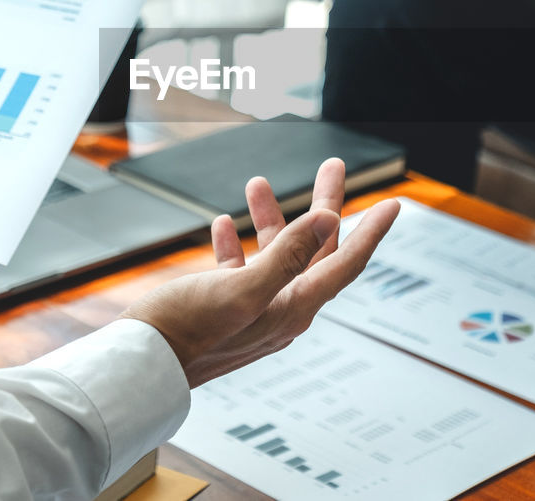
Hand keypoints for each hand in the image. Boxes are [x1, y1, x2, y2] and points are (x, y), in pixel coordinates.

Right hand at [122, 158, 399, 386]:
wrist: (139, 368)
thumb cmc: (186, 332)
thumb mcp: (243, 290)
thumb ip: (287, 255)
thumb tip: (327, 219)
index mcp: (293, 308)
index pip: (346, 264)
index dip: (372, 232)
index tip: (395, 203)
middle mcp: (280, 310)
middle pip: (316, 251)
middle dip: (324, 206)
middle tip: (332, 166)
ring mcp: (251, 311)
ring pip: (274, 254)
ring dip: (270, 217)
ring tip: (257, 182)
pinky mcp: (222, 311)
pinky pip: (240, 271)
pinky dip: (236, 244)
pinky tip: (223, 225)